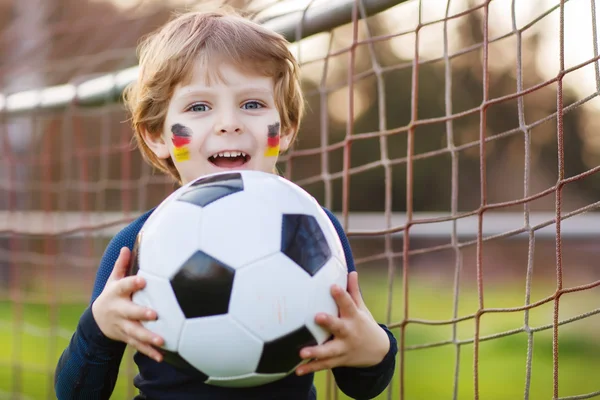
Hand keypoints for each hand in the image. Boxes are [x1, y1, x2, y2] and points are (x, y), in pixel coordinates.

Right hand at [92, 247, 163, 361]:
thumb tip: (126, 246)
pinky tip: (161, 357)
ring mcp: (122, 326)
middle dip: (141, 313)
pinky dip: (149, 352)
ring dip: (148, 337)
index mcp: (116, 293)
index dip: (132, 283)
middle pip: (129, 312)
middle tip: (154, 314)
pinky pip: (138, 346)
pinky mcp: (127, 338)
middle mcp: (119, 310)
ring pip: (135, 332)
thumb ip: (121, 264)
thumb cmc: (112, 294)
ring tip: (161, 341)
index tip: (142, 280)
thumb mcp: (113, 279)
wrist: (97, 320)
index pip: (123, 286)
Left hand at [296, 271, 389, 375]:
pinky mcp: (338, 361)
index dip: (341, 295)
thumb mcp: (362, 309)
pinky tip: (298, 371)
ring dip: (316, 352)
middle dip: (329, 322)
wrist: (378, 353)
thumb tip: (352, 271)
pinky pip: (323, 366)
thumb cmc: (364, 324)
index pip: (348, 304)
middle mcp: (349, 333)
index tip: (333, 286)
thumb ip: (354, 292)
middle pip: (339, 328)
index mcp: (355, 318)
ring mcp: (344, 349)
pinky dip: (311, 368)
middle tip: (317, 317)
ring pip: (329, 352)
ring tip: (302, 353)